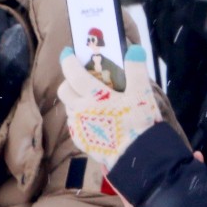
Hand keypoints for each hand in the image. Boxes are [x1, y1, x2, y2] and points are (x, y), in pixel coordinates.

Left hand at [58, 44, 161, 169]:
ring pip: (69, 107)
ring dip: (76, 99)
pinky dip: (80, 115)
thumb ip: (137, 70)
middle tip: (84, 78)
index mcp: (94, 97)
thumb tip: (135, 49)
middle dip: (70, 81)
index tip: (67, 52)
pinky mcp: (80, 141)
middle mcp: (80, 111)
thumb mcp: (142, 94)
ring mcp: (78, 127)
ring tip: (94, 98)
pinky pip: (74, 123)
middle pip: (64, 90)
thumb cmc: (139, 123)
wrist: (137, 157)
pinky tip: (96, 116)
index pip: (73, 74)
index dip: (68, 61)